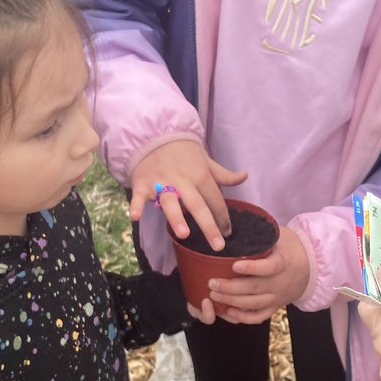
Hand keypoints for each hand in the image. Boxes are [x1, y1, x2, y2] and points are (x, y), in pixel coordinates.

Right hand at [130, 140, 246, 251]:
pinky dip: (136, 206)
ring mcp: (161, 183)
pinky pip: (138, 196)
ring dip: (176, 217)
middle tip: (218, 246)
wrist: (154, 134)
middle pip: (197, 206)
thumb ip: (223, 174)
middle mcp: (183, 181)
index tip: (228, 233)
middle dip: (209, 226)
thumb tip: (244, 176)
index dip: (223, 217)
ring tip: (183, 234)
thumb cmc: (183, 152)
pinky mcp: (142, 184)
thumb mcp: (206, 160)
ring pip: (170, 202)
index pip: (215, 200)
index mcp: (200, 175)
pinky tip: (136, 218)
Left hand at [193, 226, 311, 324]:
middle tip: (212, 282)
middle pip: (255, 288)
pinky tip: (229, 311)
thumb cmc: (290, 247)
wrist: (311, 267)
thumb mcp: (279, 235)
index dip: (252, 268)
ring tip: (214, 294)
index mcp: (284, 262)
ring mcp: (278, 297)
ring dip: (232, 301)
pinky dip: (244, 317)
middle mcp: (281, 282)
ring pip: (254, 304)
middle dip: (231, 287)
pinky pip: (260, 316)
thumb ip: (260, 233)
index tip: (235, 265)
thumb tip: (233, 223)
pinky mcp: (276, 306)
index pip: (269, 267)